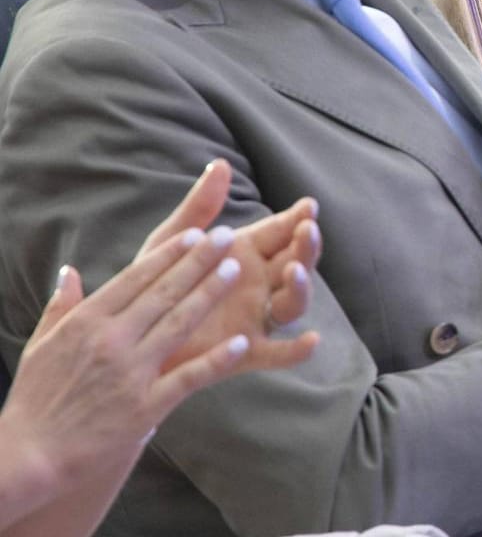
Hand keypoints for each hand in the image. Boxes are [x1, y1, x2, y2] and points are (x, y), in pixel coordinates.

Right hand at [1, 227, 258, 492]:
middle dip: (199, 261)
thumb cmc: (34, 400)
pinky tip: (241, 342)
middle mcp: (111, 341)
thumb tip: (70, 271)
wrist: (30, 456)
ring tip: (235, 269)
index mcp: (85, 322)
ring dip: (210, 293)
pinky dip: (216, 360)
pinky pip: (189, 377)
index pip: (135, 278)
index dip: (169, 254)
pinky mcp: (146, 406)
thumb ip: (60, 307)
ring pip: (179, 324)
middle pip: (163, 292)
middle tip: (228, 236)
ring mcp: (131, 372)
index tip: (195, 234)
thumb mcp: (39, 346)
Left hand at [136, 160, 321, 373]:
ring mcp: (254, 318)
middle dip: (306, 247)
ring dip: (301, 287)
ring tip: (294, 272)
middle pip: (296, 264)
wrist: (128, 336)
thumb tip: (221, 164)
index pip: (281, 233)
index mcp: (244, 254)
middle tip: (307, 231)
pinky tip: (311, 341)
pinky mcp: (243, 352)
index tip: (308, 206)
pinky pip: (276, 353)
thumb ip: (199, 207)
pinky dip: (297, 351)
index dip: (297, 219)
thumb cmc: (151, 285)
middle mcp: (258, 285)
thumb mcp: (173, 242)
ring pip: (291, 303)